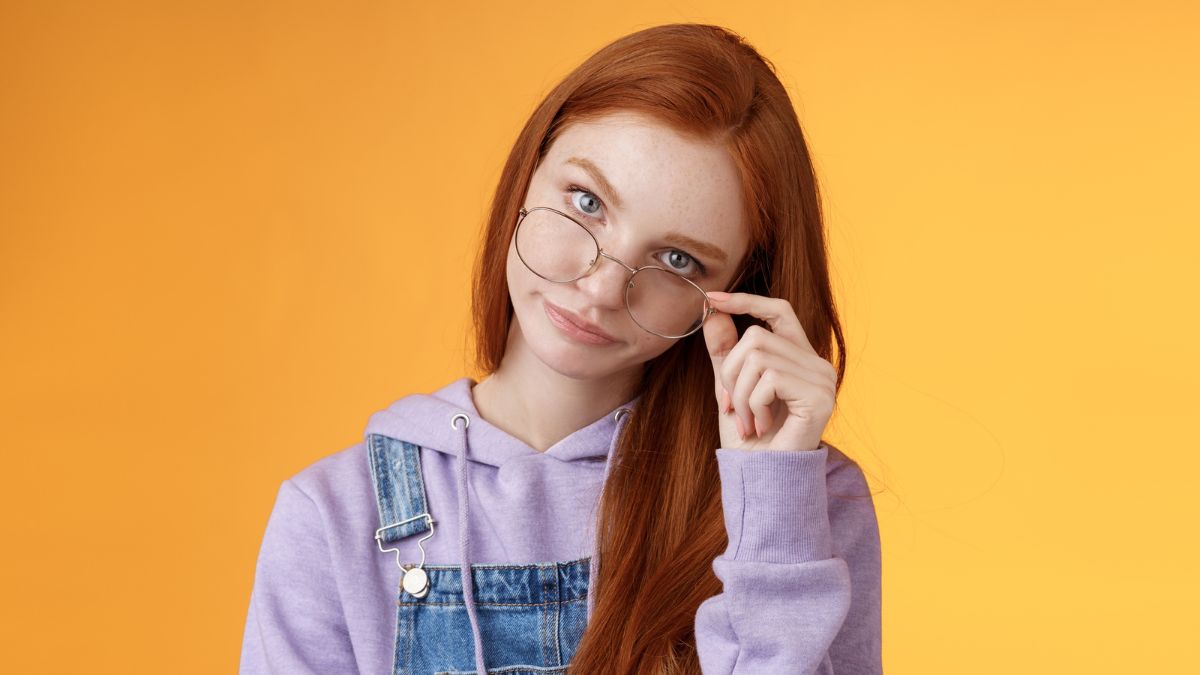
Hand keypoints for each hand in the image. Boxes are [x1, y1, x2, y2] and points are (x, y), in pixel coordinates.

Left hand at [701, 291, 835, 451]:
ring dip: (739, 395)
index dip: (747, 301)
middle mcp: (817, 364)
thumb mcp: (730, 389)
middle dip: (730, 374)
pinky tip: (759, 426)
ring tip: (745, 422)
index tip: (712, 299)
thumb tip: (713, 313)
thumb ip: (724, 353)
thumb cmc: (750, 439)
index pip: (779, 311)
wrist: (765, 479)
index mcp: (799, 358)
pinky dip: (752, 405)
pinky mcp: (819, 395)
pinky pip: (769, 379)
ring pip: (758, 357)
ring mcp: (822, 379)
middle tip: (731, 408)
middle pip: (756, 337)